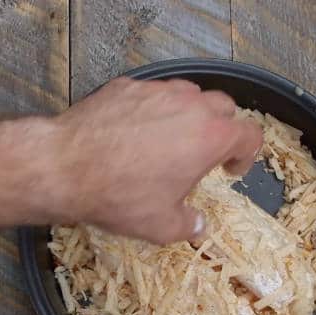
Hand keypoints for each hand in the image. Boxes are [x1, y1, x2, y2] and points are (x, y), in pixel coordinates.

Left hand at [46, 77, 262, 243]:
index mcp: (209, 137)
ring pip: (188, 93)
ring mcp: (155, 91)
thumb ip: (188, 225)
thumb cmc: (119, 196)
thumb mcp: (161, 226)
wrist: (65, 167)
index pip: (249, 135)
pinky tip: (135, 131)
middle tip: (204, 154)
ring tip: (171, 140)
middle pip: (223, 107)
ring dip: (189, 114)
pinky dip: (152, 109)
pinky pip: (150, 93)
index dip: (246, 154)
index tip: (231, 169)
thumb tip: (197, 226)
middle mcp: (188, 105)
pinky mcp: (125, 86)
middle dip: (221, 130)